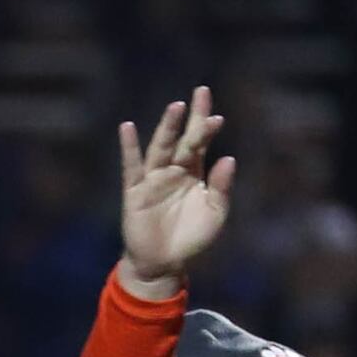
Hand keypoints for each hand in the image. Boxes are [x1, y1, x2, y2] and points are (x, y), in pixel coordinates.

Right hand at [115, 88, 234, 296]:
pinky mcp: (136, 191)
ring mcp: (153, 179)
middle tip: (200, 92)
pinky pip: (131, 166)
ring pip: (161, 148)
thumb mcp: (215, 214)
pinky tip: (127, 127)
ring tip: (176, 108)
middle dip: (191, 117)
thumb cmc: (191, 238)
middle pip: (183, 139)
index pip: (201, 143)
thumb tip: (229, 158)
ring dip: (167, 128)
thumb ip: (221, 187)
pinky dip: (129, 148)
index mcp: (193, 172)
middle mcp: (173, 170)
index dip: (207, 127)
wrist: (163, 264)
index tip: (217, 114)